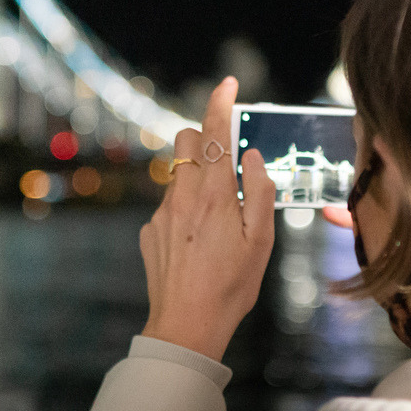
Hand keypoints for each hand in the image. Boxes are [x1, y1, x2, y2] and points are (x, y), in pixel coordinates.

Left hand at [138, 76, 277, 361]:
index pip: (216, 132)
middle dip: (206, 141)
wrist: (186, 326)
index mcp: (215, 195)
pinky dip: (186, 212)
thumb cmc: (231, 286)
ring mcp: (161, 213)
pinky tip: (198, 246)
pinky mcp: (149, 232)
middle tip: (228, 168)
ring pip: (178, 176)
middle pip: (187, 142)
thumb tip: (252, 156)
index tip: (228, 83)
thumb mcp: (261, 241)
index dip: (221, 102)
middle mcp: (182, 196)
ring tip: (217, 222)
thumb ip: (260, 192)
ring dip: (198, 181)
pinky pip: (169, 206)